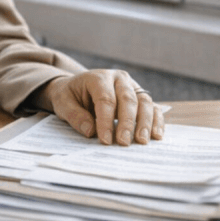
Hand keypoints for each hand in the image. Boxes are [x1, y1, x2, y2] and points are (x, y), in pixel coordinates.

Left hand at [43, 70, 163, 145]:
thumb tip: (90, 131)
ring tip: (142, 141)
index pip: (105, 99)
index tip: (105, 140)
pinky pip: (153, 107)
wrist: (76, 87)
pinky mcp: (140, 97)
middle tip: (124, 142)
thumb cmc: (69, 96)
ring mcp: (132, 86)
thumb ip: (75, 115)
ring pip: (144, 102)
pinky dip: (157, 121)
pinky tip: (156, 135)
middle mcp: (119, 79)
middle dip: (127, 123)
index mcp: (98, 77)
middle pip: (128, 99)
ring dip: (145, 122)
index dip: (106, 120)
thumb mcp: (62, 103)